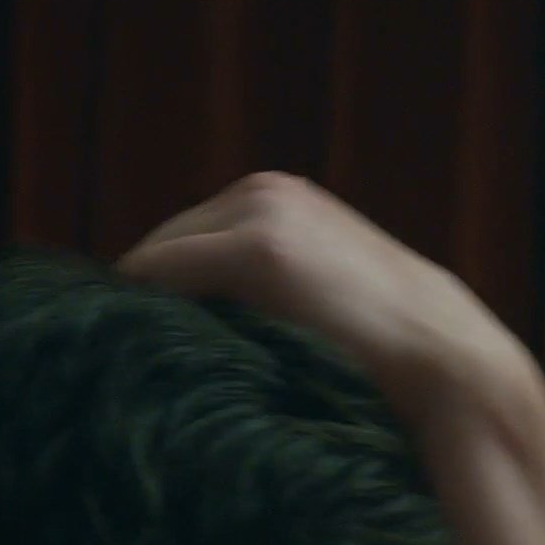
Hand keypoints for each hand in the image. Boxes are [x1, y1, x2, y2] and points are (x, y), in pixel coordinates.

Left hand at [116, 172, 543, 434]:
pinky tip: (123, 339)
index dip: (140, 291)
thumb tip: (160, 315)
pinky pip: (160, 273)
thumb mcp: (303, 289)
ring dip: (134, 303)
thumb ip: (247, 284)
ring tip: (117, 353)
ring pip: (154, 259)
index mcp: (270, 196)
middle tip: (106, 348)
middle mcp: (261, 191)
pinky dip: (135, 304)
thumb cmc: (368, 342)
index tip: (112, 334)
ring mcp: (260, 212)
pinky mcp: (260, 247)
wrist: (438, 354)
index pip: (174, 239)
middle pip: (157, 246)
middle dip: (133, 297)